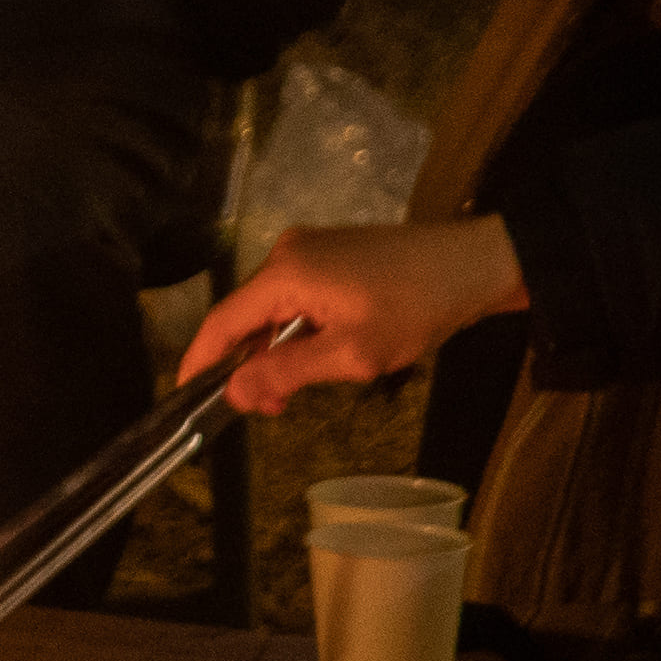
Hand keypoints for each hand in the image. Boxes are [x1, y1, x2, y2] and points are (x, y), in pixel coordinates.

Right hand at [181, 218, 525, 411]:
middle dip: (247, 364)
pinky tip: (314, 358)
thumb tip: (232, 391)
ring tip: (293, 393)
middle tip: (269, 410)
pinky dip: (296, 332)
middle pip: (246, 315)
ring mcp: (311, 249)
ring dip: (276, 352)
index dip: (199, 359)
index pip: (222, 320)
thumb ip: (286, 372)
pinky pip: (295, 297)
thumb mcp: (351, 354)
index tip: (184, 395)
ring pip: (272, 309)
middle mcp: (288, 253)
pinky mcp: (332, 254)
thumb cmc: (416, 308)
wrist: (475, 264)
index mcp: (285, 272)